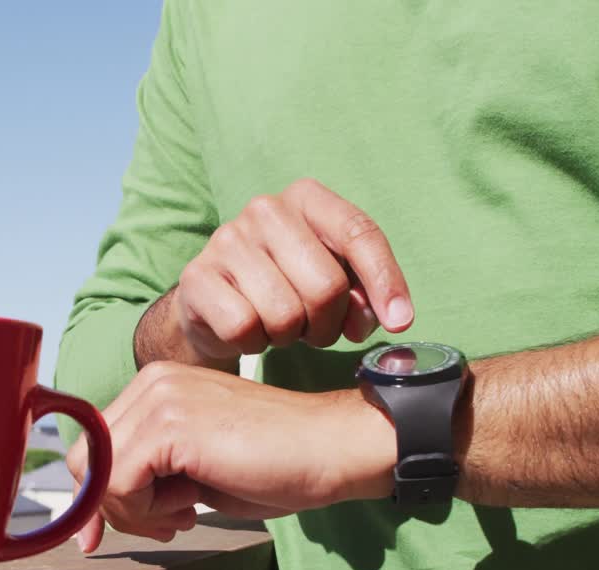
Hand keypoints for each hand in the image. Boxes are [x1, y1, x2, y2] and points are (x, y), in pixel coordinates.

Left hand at [65, 362, 396, 551]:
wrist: (331, 449)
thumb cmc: (275, 462)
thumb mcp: (194, 468)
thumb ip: (146, 477)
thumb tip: (91, 518)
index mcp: (157, 385)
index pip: (96, 445)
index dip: (98, 495)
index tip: (109, 532)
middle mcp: (152, 382)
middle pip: (87, 459)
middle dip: (117, 507)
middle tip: (169, 521)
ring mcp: (160, 399)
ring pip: (100, 475)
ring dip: (136, 512)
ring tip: (187, 510)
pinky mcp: (171, 426)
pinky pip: (120, 484)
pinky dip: (148, 511)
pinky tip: (191, 505)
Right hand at [168, 178, 412, 363]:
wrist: (213, 304)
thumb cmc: (285, 288)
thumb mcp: (333, 281)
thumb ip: (363, 294)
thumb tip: (376, 321)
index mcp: (307, 198)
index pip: (359, 233)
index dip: (386, 282)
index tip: (400, 323)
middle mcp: (266, 209)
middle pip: (327, 285)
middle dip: (329, 323)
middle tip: (316, 329)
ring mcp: (227, 239)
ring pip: (285, 313)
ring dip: (290, 336)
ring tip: (279, 326)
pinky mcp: (197, 276)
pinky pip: (244, 327)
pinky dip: (253, 342)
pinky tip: (249, 330)